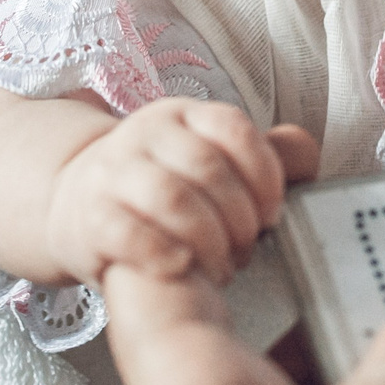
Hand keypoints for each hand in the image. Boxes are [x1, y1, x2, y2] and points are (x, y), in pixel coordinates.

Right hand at [42, 98, 321, 286]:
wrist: (75, 203)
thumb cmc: (162, 185)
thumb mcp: (210, 160)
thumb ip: (264, 158)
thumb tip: (309, 162)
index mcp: (184, 116)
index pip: (233, 129)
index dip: (264, 174)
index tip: (274, 214)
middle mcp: (146, 134)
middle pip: (207, 168)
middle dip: (239, 217)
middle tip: (249, 250)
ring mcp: (113, 173)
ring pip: (171, 198)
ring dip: (209, 240)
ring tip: (222, 268)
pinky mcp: (88, 218)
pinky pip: (128, 232)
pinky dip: (162, 252)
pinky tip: (182, 269)